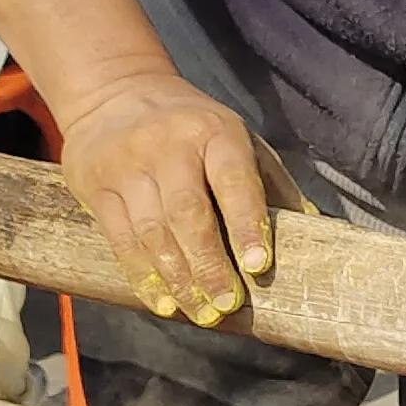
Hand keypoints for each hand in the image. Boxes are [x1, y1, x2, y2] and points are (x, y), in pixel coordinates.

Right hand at [57, 74, 274, 323]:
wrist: (114, 93)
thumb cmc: (192, 129)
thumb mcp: (235, 138)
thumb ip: (270, 182)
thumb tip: (311, 229)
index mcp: (214, 132)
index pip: (234, 181)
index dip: (247, 225)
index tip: (258, 267)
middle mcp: (168, 145)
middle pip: (189, 215)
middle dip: (209, 265)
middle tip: (227, 304)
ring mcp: (127, 164)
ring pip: (153, 232)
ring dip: (179, 280)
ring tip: (201, 312)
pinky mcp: (95, 184)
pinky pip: (121, 240)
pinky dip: (144, 277)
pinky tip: (164, 302)